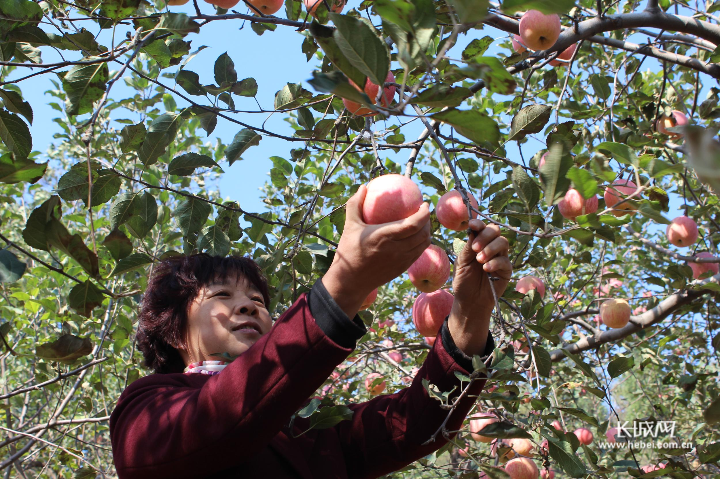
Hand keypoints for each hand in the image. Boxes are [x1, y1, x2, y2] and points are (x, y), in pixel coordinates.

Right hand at [322, 184, 431, 318]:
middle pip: (423, 234)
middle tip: (424, 212)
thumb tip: (364, 186)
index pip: (413, 225)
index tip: (424, 204)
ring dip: (427, 233)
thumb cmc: (349, 250)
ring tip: (422, 224)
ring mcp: (401, 261)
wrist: (350, 280)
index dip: (423, 214)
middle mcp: (396, 249)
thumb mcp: (349, 226)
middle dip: (428, 221)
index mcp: (384, 237)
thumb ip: (355, 204)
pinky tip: (415, 237)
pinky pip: (418, 253)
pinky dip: (421, 244)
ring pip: (423, 245)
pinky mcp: (402, 269)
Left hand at [449, 219, 511, 355]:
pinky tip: (486, 269)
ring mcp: (500, 257)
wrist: (469, 301)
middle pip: (495, 231)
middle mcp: (491, 247)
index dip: (479, 224)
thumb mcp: (462, 262)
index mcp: (478, 243)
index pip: (482, 228)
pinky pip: (505, 260)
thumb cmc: (464, 280)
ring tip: (479, 260)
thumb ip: (468, 248)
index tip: (472, 225)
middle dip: (485, 236)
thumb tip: (473, 230)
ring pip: (503, 242)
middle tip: (475, 248)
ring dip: (490, 248)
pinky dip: (495, 262)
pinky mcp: (506, 270)